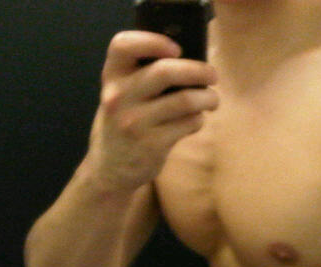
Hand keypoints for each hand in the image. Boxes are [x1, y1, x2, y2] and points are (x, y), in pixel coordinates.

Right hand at [87, 31, 219, 191]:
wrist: (108, 170)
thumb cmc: (121, 123)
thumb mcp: (119, 95)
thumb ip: (140, 75)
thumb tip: (189, 59)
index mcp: (111, 78)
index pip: (123, 45)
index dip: (152, 41)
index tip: (176, 49)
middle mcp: (119, 97)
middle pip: (165, 71)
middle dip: (198, 70)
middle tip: (212, 75)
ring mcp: (135, 123)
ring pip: (185, 100)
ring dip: (208, 98)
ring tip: (212, 100)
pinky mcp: (152, 145)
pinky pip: (188, 123)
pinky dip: (198, 119)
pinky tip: (195, 120)